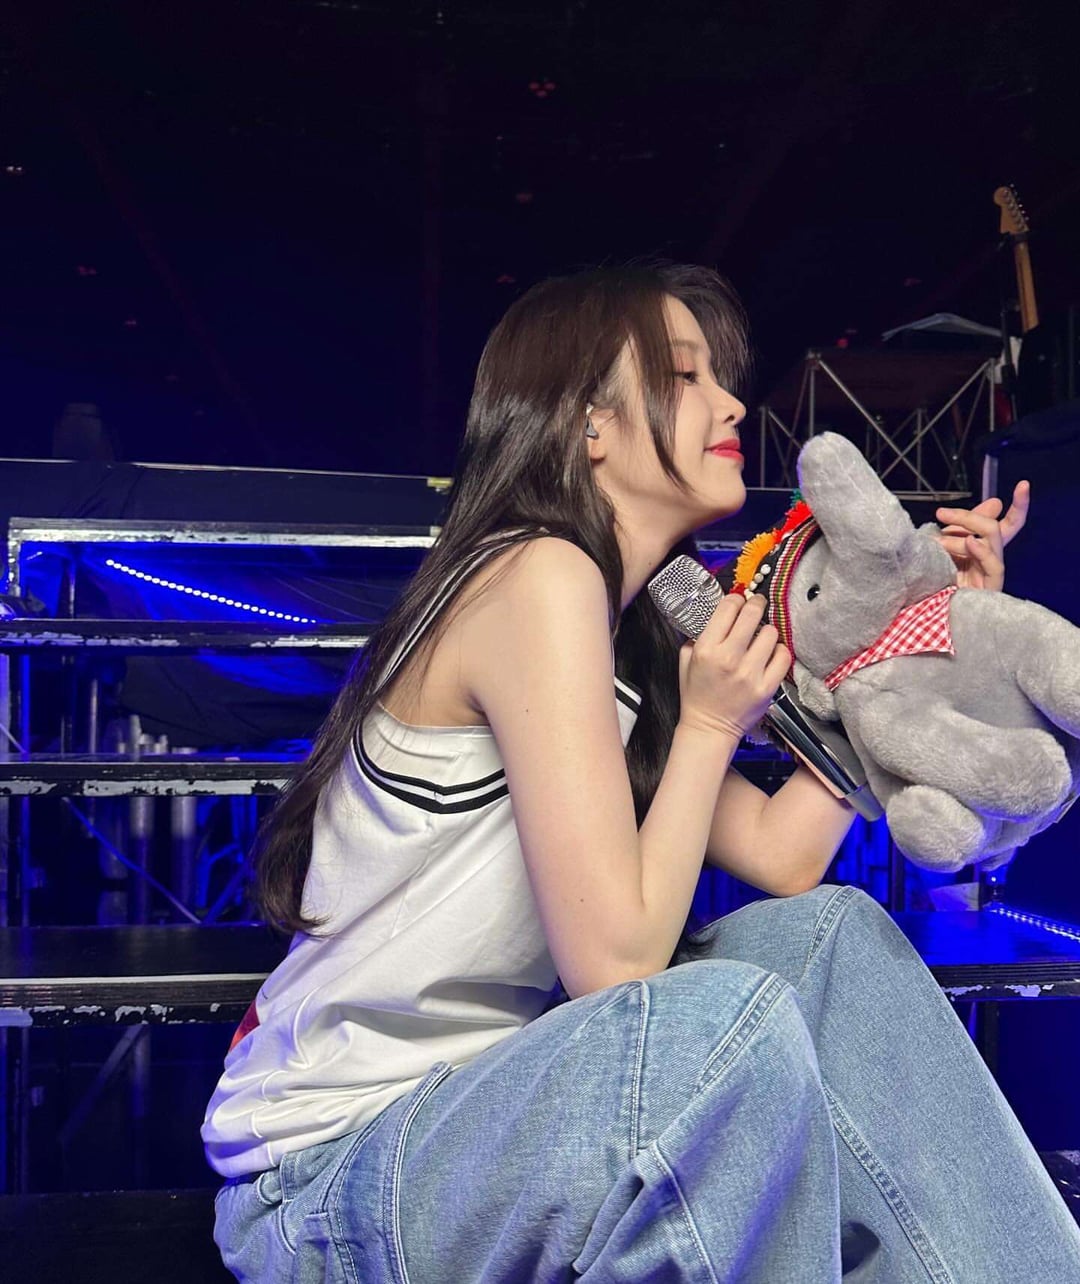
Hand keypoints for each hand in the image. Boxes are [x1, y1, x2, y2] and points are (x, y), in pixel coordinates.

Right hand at [677, 592, 790, 739]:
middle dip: (756, 604)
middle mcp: (729, 659)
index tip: (739, 599)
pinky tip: (770, 654)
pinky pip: (783, 656)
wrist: (709, 728)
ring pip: (771, 633)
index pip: (728, 608)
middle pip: (752, 614)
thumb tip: (718, 614)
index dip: (736, 598)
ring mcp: (750, 674)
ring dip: (766, 632)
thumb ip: (698, 635)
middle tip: (756, 605)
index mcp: (706, 649)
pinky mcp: (767, 687)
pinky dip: (779, 651)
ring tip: (761, 638)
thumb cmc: (697, 694)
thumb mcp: (686, 661)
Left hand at [934, 480, 1029, 591]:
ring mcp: (990, 576)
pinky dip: (983, 552)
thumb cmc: (929, 578)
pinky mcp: (990, 591)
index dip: (1019, 505)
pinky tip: (970, 542)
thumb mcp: (943, 545)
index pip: (1008, 524)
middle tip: (941, 513)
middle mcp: (989, 561)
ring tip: (937, 543)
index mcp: (982, 548)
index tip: (1023, 485)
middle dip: (969, 517)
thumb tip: (996, 502)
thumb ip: (965, 524)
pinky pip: (995, 567)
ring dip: (961, 537)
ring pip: (991, 543)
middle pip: (995, 529)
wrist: (919, 611)